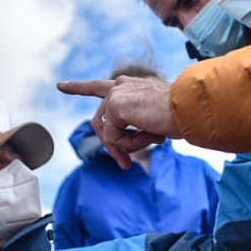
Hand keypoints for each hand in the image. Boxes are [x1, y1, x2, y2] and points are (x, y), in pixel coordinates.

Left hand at [56, 75, 181, 168]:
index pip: (100, 86)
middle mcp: (121, 86)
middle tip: (125, 165)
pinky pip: (113, 139)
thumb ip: (135, 128)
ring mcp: (115, 95)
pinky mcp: (115, 106)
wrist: (191, 108)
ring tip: (153, 137)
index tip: (60, 86)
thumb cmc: (182, 116)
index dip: (78, 87)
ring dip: (130, 144)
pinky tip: (149, 133)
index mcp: (132, 85)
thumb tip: (119, 149)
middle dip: (113, 147)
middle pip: (100, 123)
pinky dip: (131, 144)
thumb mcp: (155, 122)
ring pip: (109, 133)